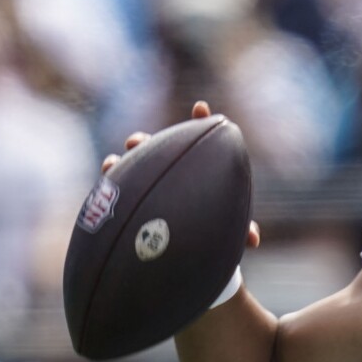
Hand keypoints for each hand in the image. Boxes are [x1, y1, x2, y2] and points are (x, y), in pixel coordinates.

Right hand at [101, 100, 260, 248]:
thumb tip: (254, 239)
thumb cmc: (212, 235)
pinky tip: (107, 172)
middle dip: (144, 142)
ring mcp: (148, 182)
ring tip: (115, 160)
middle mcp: (170, 171)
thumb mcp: (227, 233)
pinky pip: (116, 184)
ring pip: (132, 163)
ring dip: (123, 161)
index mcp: (197, 170)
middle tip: (136, 142)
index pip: (198, 139)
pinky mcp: (130, 198)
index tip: (200, 108)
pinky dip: (110, 176)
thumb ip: (240, 232)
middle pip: (155, 149)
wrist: (188, 253)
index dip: (200, 121)